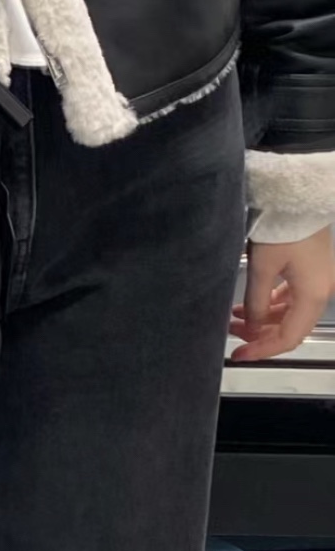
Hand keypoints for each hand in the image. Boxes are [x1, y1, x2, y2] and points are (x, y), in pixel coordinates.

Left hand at [230, 228, 334, 360]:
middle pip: (290, 327)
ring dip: (261, 318)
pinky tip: (247, 304)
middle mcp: (320, 291)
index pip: (289, 337)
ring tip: (232, 318)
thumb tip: (250, 326)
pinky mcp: (310, 268)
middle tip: (230, 334)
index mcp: (313, 295)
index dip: (263, 349)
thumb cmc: (281, 227)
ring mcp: (317, 280)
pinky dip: (269, 303)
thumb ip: (255, 301)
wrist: (297, 194)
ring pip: (289, 312)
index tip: (239, 355)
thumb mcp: (262, 266)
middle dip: (259, 334)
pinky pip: (290, 296)